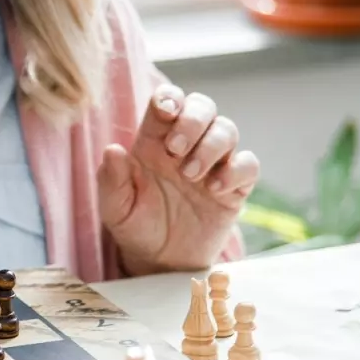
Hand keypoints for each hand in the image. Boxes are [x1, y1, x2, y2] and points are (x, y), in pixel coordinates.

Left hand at [98, 84, 258, 274]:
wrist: (162, 261)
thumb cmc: (136, 227)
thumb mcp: (115, 209)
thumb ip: (111, 180)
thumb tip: (112, 150)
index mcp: (154, 142)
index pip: (166, 103)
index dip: (169, 98)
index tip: (166, 111)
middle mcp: (186, 145)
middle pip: (202, 106)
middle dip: (193, 119)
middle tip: (175, 149)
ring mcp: (213, 163)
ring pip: (227, 129)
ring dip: (211, 145)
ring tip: (191, 175)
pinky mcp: (234, 186)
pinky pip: (248, 164)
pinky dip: (236, 170)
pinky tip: (215, 189)